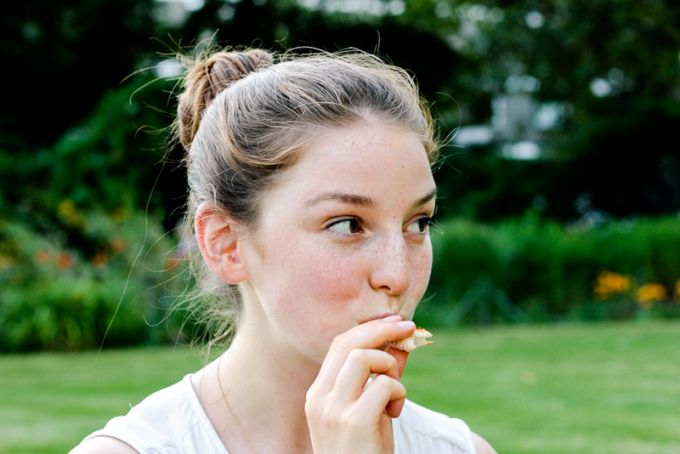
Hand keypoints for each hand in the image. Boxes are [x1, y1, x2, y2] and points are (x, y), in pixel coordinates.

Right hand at [305, 315, 414, 453]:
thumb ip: (376, 380)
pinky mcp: (354, 422)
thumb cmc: (364, 453)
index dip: (368, 328)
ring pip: (363, 357)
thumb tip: (399, 344)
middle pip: (349, 343)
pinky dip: (398, 392)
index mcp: (317, 394)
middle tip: (409, 327)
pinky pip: (384, 385)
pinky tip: (395, 412)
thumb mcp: (365, 413)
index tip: (392, 322)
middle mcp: (319, 399)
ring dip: (389, 365)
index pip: (338, 345)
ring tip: (395, 390)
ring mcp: (333, 410)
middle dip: (382, 330)